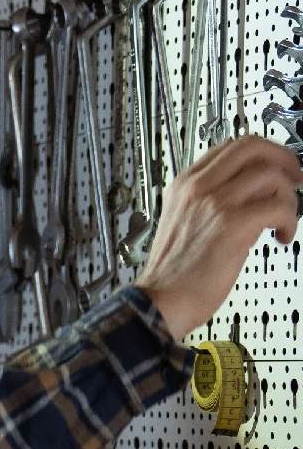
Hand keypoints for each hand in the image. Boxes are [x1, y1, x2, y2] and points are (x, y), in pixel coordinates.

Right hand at [135, 135, 302, 342]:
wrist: (160, 301)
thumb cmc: (171, 273)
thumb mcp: (182, 222)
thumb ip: (209, 203)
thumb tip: (250, 197)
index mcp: (185, 184)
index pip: (231, 147)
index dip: (262, 153)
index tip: (275, 167)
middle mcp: (199, 187)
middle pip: (253, 147)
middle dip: (283, 159)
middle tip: (294, 178)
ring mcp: (215, 203)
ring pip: (271, 175)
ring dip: (288, 197)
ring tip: (284, 220)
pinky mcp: (232, 224)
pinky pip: (278, 206)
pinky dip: (290, 220)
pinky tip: (282, 236)